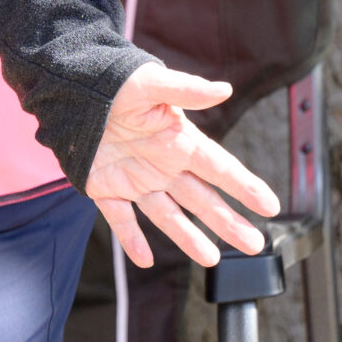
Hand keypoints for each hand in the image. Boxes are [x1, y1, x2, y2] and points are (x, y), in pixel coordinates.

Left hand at [85, 62, 281, 268]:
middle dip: (228, 222)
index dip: (245, 186)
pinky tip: (145, 261)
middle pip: (202, 199)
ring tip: (211, 260)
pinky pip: (121, 219)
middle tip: (254, 245)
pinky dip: (131, 240)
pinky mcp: (105, 187)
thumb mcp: (150, 83)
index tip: (271, 206)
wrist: (70, 86)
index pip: (219, 168)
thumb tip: (225, 89)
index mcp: (178, 140)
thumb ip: (187, 89)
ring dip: (189, 237)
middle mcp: (162, 164)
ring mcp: (135, 179)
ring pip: (168, 215)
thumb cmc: (114, 80)